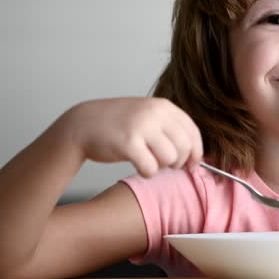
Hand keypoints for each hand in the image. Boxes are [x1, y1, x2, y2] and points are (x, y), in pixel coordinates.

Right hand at [61, 97, 202, 177]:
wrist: (82, 124)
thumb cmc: (118, 125)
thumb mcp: (147, 116)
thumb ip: (170, 128)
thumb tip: (196, 154)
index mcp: (163, 106)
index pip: (192, 131)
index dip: (196, 152)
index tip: (192, 165)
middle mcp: (155, 113)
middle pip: (184, 147)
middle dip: (179, 162)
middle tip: (166, 165)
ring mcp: (141, 127)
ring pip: (170, 159)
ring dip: (161, 167)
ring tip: (149, 161)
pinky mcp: (128, 143)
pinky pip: (151, 168)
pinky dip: (147, 172)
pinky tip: (138, 166)